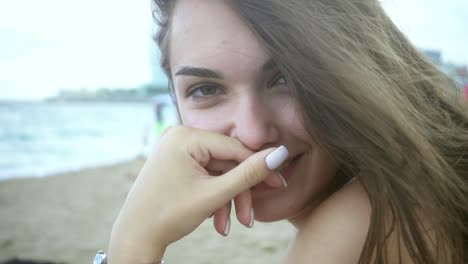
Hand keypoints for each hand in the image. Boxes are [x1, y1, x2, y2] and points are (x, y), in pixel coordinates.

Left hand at [108, 126, 287, 262]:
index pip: (234, 148)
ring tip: (229, 225)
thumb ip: (248, 174)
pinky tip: (215, 219)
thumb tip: (280, 154)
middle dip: (237, 193)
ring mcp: (175, 148)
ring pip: (216, 171)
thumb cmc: (168, 215)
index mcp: (185, 136)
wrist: (135, 236)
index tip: (278, 184)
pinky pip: (204, 174)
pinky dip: (212, 195)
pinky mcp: (175, 160)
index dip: (259, 168)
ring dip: (226, 199)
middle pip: (225, 162)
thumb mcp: (214, 195)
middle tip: (249, 218)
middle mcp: (179, 135)